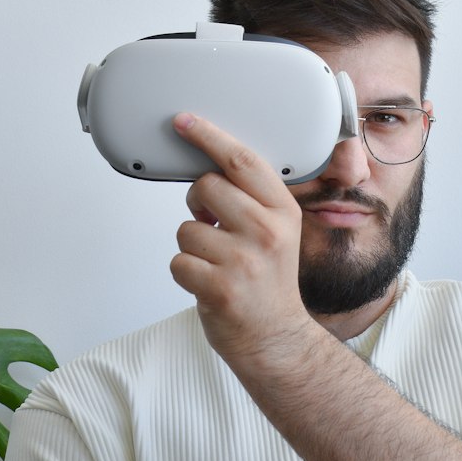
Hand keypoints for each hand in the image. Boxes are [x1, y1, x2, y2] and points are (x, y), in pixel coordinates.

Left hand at [169, 113, 313, 369]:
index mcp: (283, 212)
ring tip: (216, 264)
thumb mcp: (277, 232)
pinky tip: (208, 283)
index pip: (242, 161)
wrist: (275, 339)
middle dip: (198, 204)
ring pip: (186, 228)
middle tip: (212, 225)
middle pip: (207, 187)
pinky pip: (178, 261)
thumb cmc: (268, 284)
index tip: (184, 121)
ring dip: (192, 246)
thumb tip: (208, 169)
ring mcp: (244, 261)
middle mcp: (267, 232)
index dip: (209, 136)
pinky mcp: (220, 288)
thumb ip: (252, 200)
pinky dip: (185, 273)